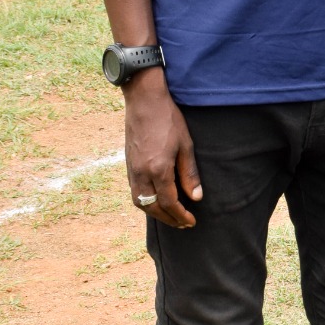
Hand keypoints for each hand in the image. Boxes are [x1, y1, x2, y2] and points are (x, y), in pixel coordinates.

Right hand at [123, 69, 201, 228]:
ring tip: (170, 216)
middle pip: (152, 208)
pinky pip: (134, 191)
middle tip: (182, 223)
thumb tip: (196, 198)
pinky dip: (145, 202)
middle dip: (168, 219)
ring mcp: (132, 169)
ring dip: (155, 213)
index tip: (191, 222)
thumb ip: (189, 173)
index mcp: (158, 169)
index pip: (169, 203)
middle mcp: (141, 173)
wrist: (144, 100)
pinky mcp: (128, 164)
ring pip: (139, 202)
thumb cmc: (168, 119)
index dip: (181, 216)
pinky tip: (156, 200)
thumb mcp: (186, 145)